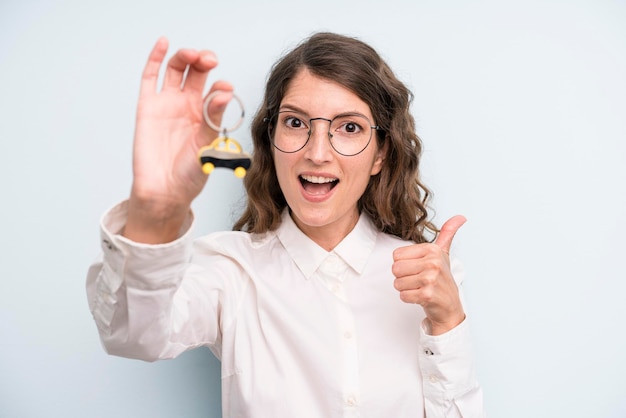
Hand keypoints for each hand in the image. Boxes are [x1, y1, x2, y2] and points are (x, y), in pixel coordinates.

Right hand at [124, 37, 232, 242]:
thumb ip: (214, 119)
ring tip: (194, 55)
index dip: (221, 86)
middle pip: (197, 73)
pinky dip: (156, 58)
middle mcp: (188, 106)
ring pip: (177, 70)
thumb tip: (225, 92)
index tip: (226, 88)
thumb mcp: (207, 146)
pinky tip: (164, 43)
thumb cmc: (190, 174)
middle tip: (211, 60)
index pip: (216, 91)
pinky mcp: (148, 105)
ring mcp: (168, 103)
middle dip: (205, 62)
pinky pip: (150, 77)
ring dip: (186, 57)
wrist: (165, 191)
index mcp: (207, 115)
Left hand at [392, 215, 466, 334]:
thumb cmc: (442, 278)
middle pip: (395, 268)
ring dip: (406, 289)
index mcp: (432, 249)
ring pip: (397, 283)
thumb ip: (447, 233)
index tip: (418, 268)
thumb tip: (461, 217)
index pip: (396, 255)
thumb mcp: (443, 253)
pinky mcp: (427, 295)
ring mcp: (431, 279)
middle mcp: (433, 262)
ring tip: (420, 288)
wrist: (450, 306)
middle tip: (418, 280)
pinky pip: (403, 295)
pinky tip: (421, 297)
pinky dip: (409, 298)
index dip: (404, 264)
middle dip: (403, 277)